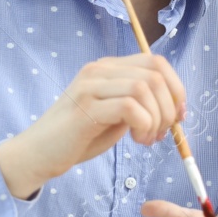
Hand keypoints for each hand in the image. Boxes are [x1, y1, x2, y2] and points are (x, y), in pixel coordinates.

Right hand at [0, 53, 185, 198]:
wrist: (38, 154)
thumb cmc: (77, 138)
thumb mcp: (115, 117)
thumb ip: (139, 106)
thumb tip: (174, 108)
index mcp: (107, 68)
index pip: (156, 62)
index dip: (176, 88)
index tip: (179, 116)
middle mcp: (99, 70)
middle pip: (155, 73)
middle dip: (170, 107)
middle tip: (163, 132)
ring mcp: (91, 86)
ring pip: (145, 88)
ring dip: (156, 118)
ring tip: (146, 139)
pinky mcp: (86, 107)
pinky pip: (130, 106)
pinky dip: (143, 125)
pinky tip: (136, 140)